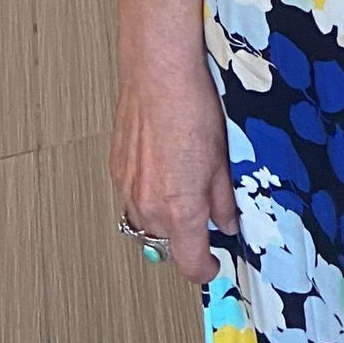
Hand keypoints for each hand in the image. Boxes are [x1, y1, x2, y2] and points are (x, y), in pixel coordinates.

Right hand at [110, 61, 239, 282]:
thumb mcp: (223, 158)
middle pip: (168, 244)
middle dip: (188, 235)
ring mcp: (128, 190)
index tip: (214, 263)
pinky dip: (150, 194)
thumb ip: (223, 199)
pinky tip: (166, 167)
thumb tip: (227, 220)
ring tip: (186, 182)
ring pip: (148, 223)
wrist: (158, 74)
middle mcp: (149, 206)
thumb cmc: (192, 108)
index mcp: (180, 208)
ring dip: (167, 216)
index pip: (189, 263)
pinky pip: (134, 199)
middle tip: (207, 211)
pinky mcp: (117, 172)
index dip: (205, 268)